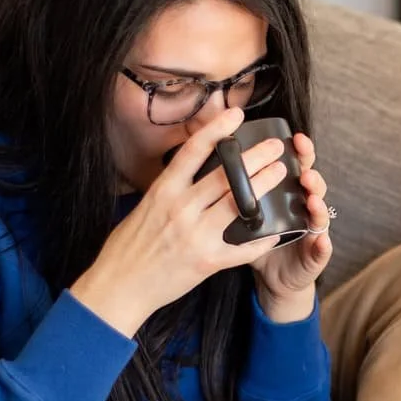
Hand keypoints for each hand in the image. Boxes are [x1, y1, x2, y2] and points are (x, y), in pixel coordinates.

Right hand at [71, 108, 292, 335]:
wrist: (120, 286)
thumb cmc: (128, 247)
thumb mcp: (144, 207)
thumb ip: (168, 189)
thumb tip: (189, 168)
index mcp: (163, 192)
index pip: (194, 151)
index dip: (217, 129)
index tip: (236, 114)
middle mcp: (181, 209)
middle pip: (226, 176)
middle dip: (255, 157)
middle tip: (276, 146)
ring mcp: (195, 235)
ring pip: (239, 204)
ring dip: (264, 186)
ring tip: (280, 173)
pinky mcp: (207, 261)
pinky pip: (242, 248)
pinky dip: (262, 239)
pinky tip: (277, 231)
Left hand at [252, 132, 333, 321]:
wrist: (275, 277)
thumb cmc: (257, 242)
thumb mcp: (245, 215)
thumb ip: (236, 192)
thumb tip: (215, 162)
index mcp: (288, 194)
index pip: (296, 166)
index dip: (299, 152)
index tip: (294, 138)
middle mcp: (304, 207)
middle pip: (312, 183)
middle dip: (311, 173)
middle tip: (305, 167)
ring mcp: (312, 231)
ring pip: (321, 213)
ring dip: (318, 204)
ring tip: (312, 199)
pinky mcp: (315, 255)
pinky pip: (321, 250)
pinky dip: (323, 245)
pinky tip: (321, 241)